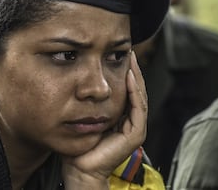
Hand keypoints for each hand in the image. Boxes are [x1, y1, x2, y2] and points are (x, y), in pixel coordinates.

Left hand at [62, 51, 147, 188]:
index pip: (127, 90)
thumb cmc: (78, 142)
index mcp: (121, 117)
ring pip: (139, 96)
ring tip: (130, 58)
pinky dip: (135, 91)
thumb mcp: (84, 114)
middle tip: (129, 50)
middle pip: (135, 90)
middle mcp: (130, 121)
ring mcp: (135, 128)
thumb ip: (89, 100)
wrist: (79, 167)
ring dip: (136, 76)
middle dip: (133, 70)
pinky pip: (138, 108)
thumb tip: (83, 80)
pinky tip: (129, 76)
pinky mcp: (135, 134)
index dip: (125, 72)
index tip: (120, 54)